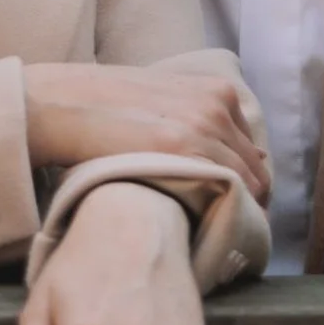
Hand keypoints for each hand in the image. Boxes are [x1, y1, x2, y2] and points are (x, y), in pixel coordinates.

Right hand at [21, 55, 269, 208]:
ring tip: (212, 233)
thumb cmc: (111, 110)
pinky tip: (206, 227)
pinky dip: (223, 212)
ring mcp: (203, 125)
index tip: (229, 205)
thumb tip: (246, 157)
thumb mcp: (166, 103)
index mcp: (216, 91)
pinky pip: (228, 191)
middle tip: (221, 226)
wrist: (66, 106)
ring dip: (237, 210)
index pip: (252, 151)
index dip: (244, 181)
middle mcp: (217, 105)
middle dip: (247, 199)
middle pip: (256, 170)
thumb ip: (202, 121)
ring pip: (248, 186)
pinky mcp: (184, 148)